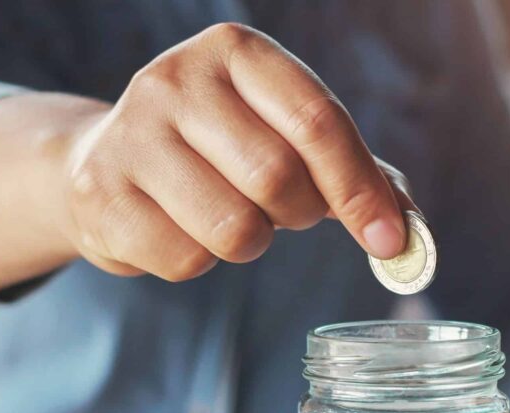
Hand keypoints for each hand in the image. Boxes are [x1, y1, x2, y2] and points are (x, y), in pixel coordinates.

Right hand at [60, 23, 410, 279]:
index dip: (360, 188)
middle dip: (298, 215)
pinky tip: (180, 229)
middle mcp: (177, 79)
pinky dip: (201, 262)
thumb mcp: (284, 136)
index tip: (389, 240)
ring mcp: (130, 135)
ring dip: (250, 243)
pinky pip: (187, 260)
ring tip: (229, 216)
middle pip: (277, 177)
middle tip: (284, 211)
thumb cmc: (218, 151)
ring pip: (234, 229)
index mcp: (237, 53)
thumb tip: (409, 232)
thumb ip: (353, 172)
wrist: (104, 161)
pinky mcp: (100, 196)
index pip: (317, 121)